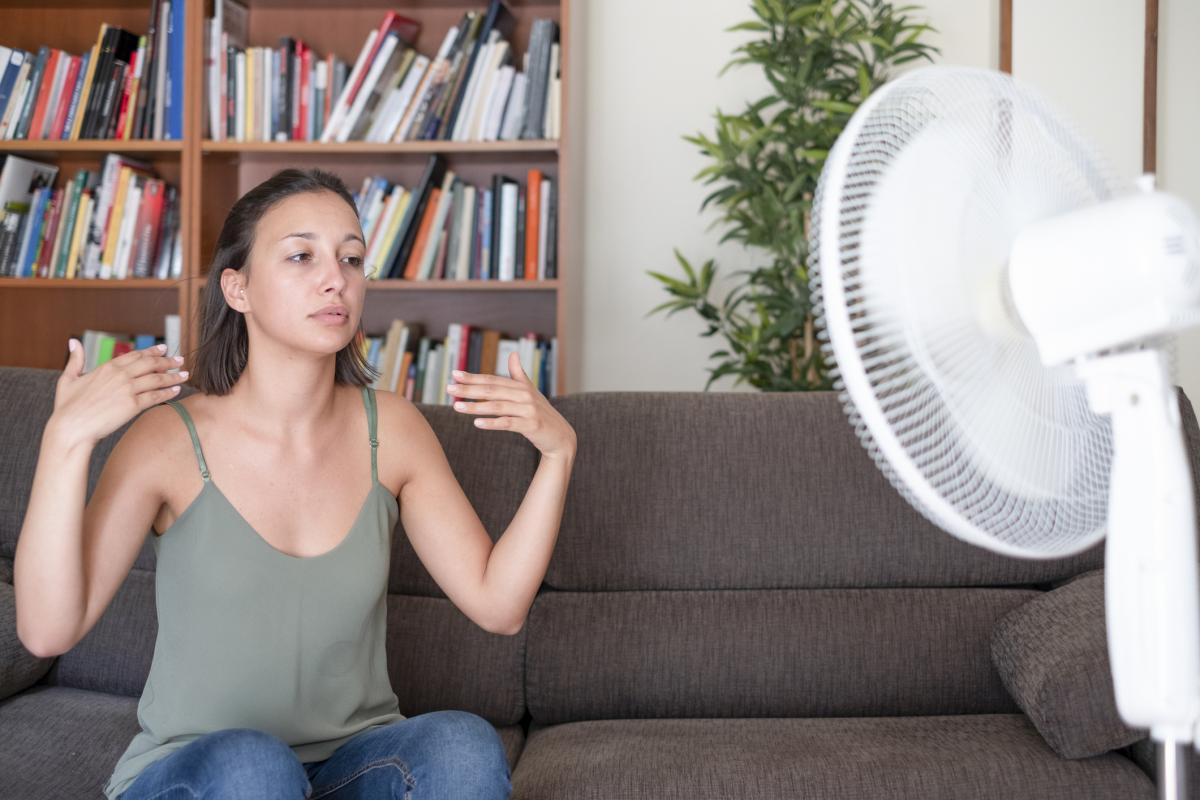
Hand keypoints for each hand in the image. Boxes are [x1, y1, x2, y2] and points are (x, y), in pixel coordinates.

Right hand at [49, 340, 188, 448]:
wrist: (71, 428)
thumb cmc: (67, 407)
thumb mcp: (68, 379)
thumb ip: (75, 360)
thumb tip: (74, 341)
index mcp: (107, 368)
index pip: (135, 356)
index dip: (151, 352)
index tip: (163, 349)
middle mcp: (120, 376)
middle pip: (150, 364)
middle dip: (167, 361)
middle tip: (180, 360)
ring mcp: (127, 390)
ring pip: (156, 379)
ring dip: (173, 376)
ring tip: (185, 374)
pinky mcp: (133, 406)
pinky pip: (155, 396)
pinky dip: (168, 392)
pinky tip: (177, 390)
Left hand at [447, 351, 575, 459]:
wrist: (560, 436)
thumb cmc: (542, 413)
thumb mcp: (530, 392)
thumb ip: (519, 374)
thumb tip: (513, 354)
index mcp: (521, 387)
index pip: (492, 380)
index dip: (473, 377)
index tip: (454, 374)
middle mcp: (525, 395)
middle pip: (492, 391)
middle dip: (469, 389)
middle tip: (449, 389)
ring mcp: (529, 410)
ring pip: (497, 407)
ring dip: (475, 407)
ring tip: (457, 407)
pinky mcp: (531, 425)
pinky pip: (508, 423)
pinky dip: (492, 423)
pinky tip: (477, 423)